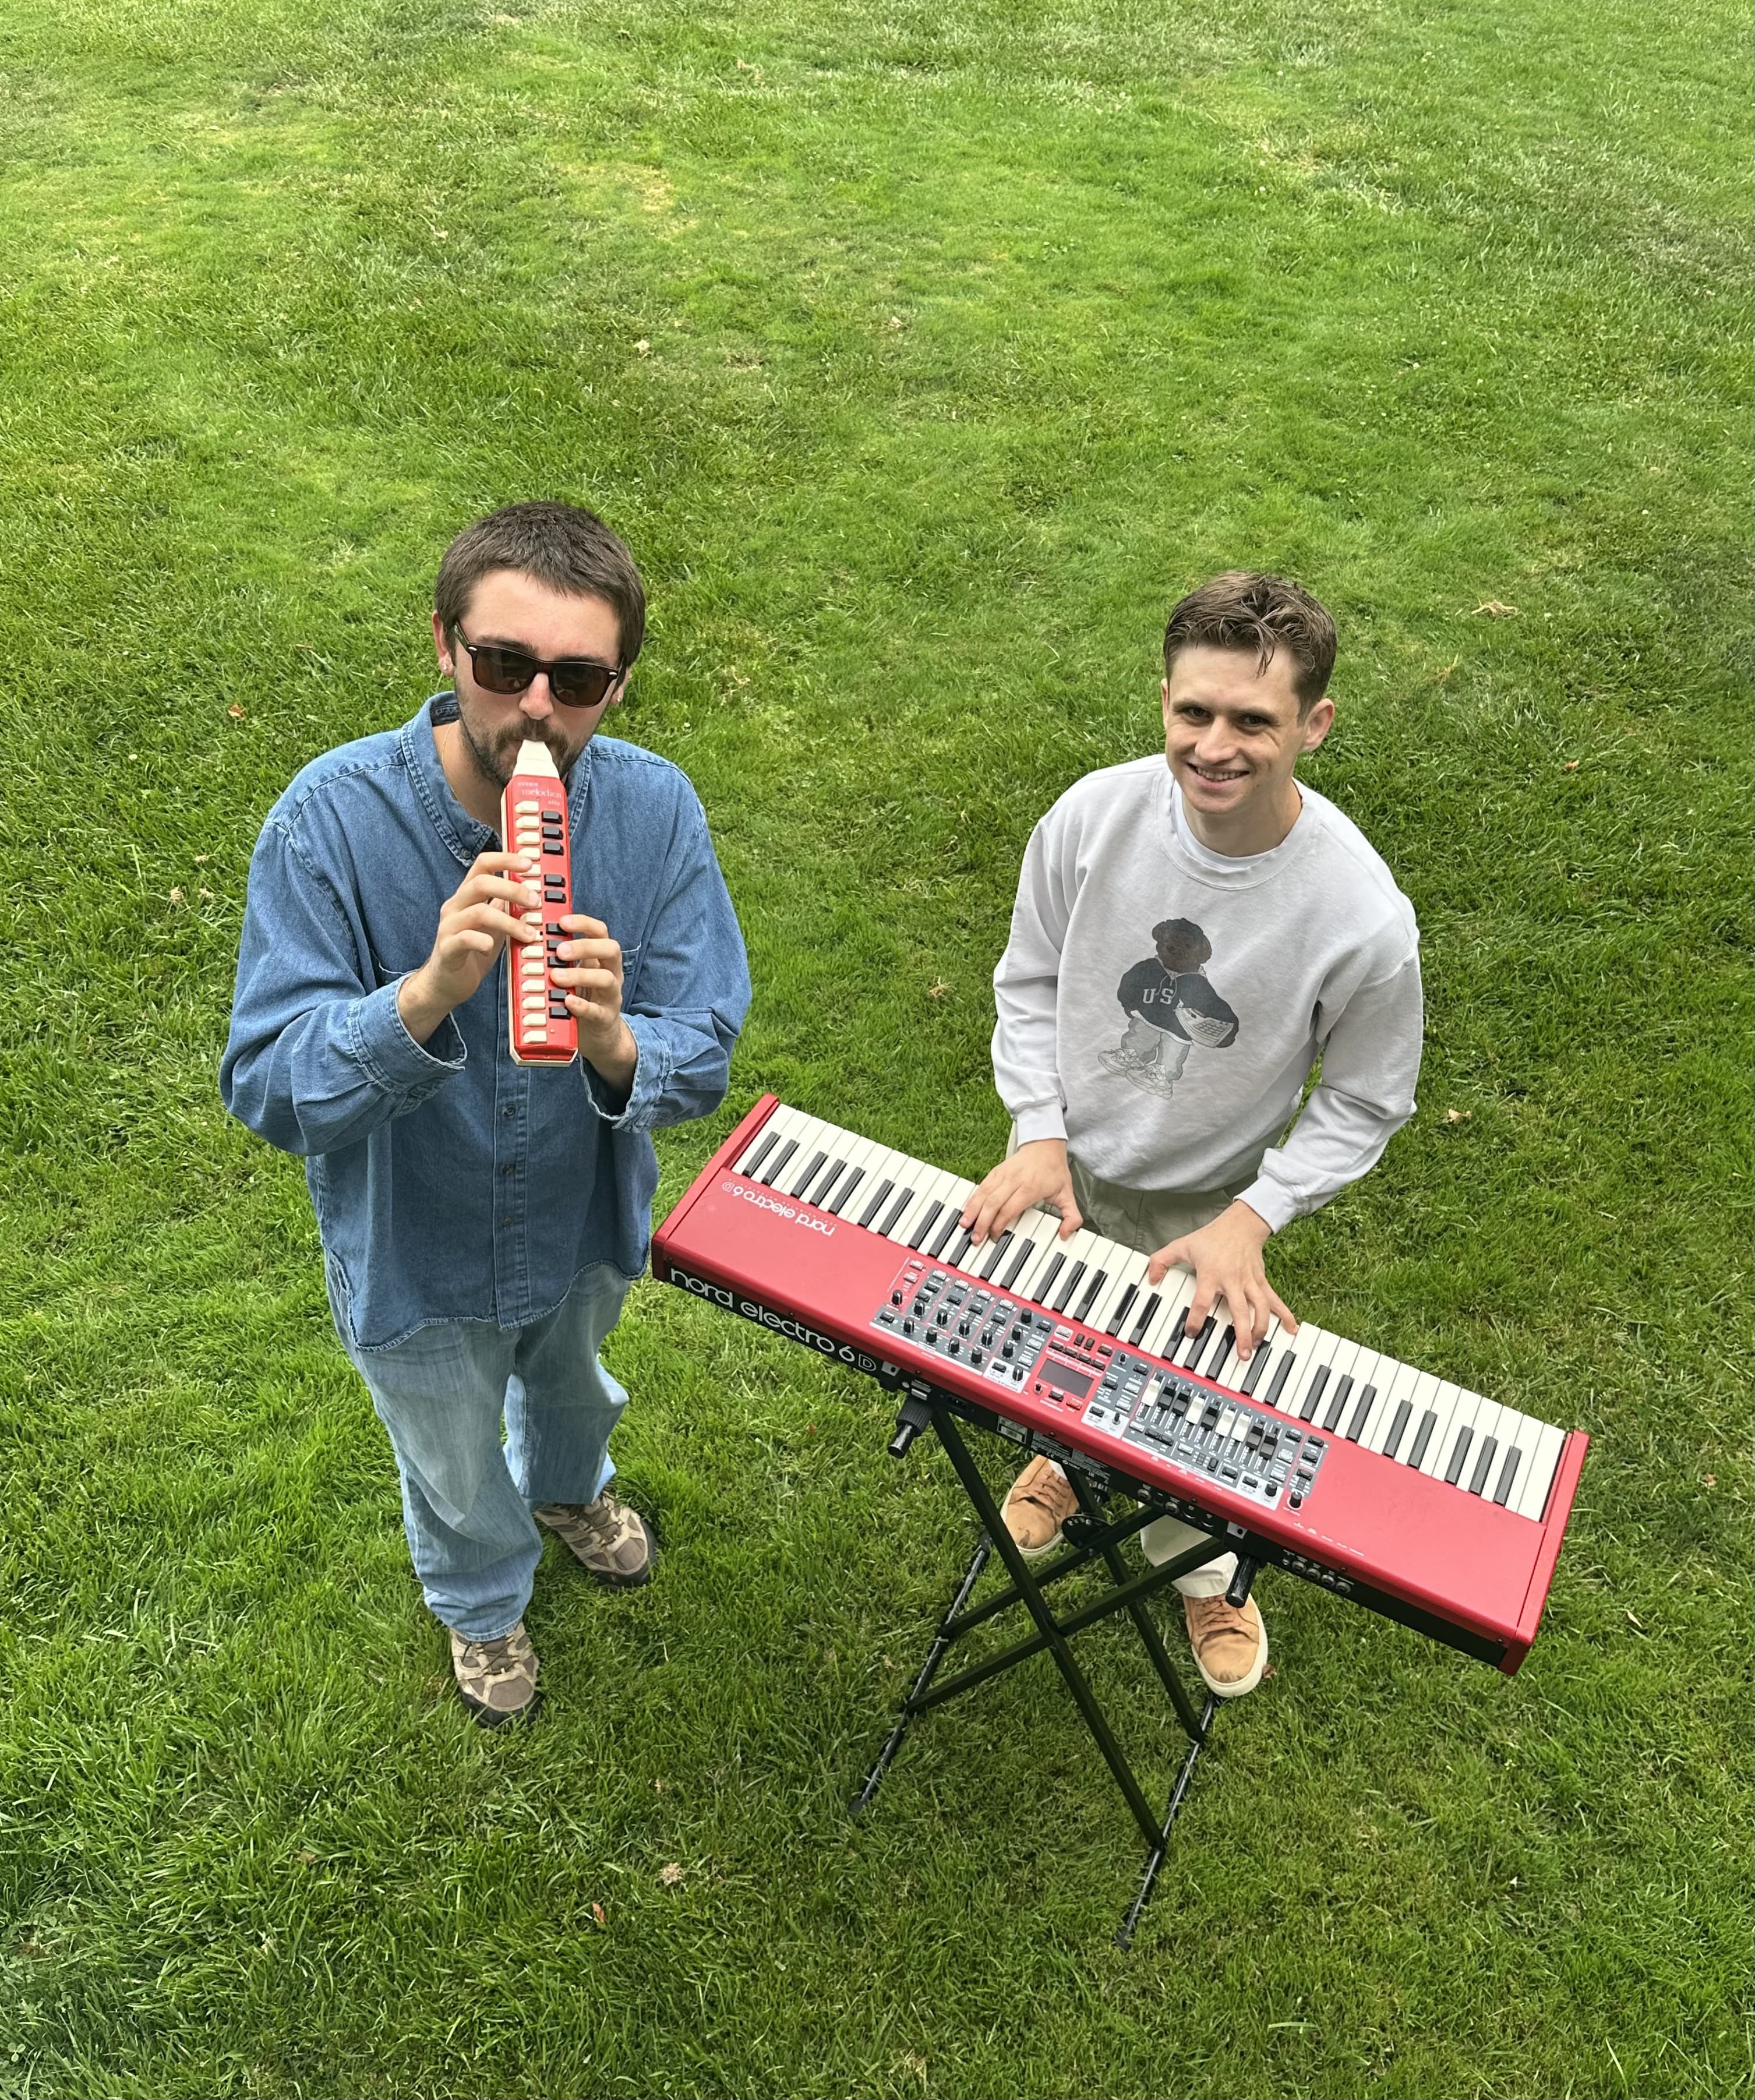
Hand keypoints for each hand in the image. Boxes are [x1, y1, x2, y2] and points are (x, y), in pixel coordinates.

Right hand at [398, 849, 540, 1044]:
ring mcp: (448, 927)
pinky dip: (481, 940)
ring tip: (530, 934)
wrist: (446, 983)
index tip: (529, 863)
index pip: (482, 865)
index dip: (505, 859)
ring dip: (510, 922)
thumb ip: (507, 907)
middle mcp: (455, 906)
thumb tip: (532, 889)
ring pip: (478, 912)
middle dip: (512, 889)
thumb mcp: (495, 924)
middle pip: (481, 883)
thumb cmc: (473, 951)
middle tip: (535, 902)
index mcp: (467, 896)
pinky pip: (464, 939)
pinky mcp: (447, 949)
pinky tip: (493, 947)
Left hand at [554, 913, 636, 1091]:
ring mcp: (611, 996)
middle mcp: (611, 973)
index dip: (583, 923)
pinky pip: (597, 1010)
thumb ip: (559, 959)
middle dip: (584, 946)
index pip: (600, 931)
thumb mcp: (573, 974)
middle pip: (611, 949)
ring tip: (556, 977)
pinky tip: (567, 1001)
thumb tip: (528, 937)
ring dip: (580, 975)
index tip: (562, 922)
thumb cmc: (581, 998)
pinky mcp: (605, 1018)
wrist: (599, 1036)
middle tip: (559, 951)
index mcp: (601, 958)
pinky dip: (581, 1005)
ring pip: (606, 979)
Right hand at [959, 1138, 1082, 1245]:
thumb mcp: (1068, 1193)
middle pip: (993, 1203)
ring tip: (965, 1225)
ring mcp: (1003, 1174)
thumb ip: (1071, 1216)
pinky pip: (981, 1186)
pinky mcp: (995, 1171)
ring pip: (983, 1193)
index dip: (1000, 1224)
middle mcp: (1014, 1180)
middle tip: (976, 1237)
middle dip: (982, 1222)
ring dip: (972, 1210)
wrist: (1045, 1144)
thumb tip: (1066, 1234)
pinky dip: (972, 1199)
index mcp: (1030, 1187)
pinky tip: (967, 1210)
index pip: (1010, 1208)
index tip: (996, 1236)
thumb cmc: (1054, 1170)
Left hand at [1146, 1200, 1296, 1363]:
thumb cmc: (1211, 1237)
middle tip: (1240, 1354)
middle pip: (1239, 1311)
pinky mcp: (1261, 1282)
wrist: (1241, 1224)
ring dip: (1261, 1329)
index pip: (1202, 1302)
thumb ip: (1161, 1260)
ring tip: (1256, 1346)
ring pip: (1260, 1309)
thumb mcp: (1182, 1245)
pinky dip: (1285, 1315)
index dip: (1197, 1319)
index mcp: (1211, 1275)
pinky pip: (1275, 1300)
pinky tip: (1292, 1329)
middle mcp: (1232, 1281)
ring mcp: (1250, 1282)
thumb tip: (1151, 1277)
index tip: (1192, 1333)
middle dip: (1241, 1334)